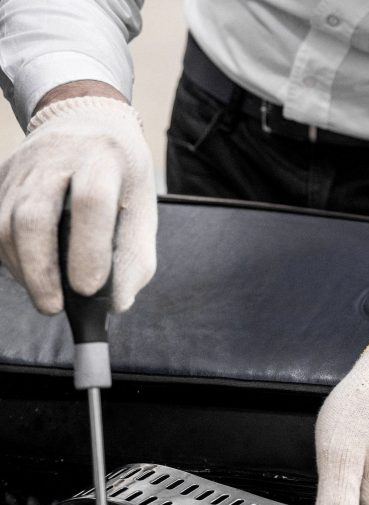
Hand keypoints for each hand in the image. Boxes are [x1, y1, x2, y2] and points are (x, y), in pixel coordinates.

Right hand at [0, 91, 156, 313]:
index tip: (89, 289)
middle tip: (54, 307)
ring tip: (45, 296)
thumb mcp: (142, 204)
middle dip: (41, 270)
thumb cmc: (119, 172)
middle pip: (34, 215)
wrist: (84, 120)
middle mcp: (56, 158)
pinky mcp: (1, 177)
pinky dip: (10, 256)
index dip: (88, 248)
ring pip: (4, 223)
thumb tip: (117, 303)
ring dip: (22, 268)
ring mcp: (22, 167)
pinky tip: (30, 273)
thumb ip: (135, 255)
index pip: (91, 202)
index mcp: (102, 158)